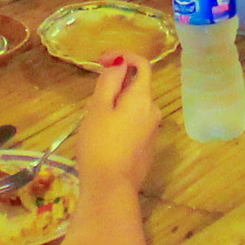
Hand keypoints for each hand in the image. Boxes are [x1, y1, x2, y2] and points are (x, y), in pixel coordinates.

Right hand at [73, 55, 158, 193]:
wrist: (111, 188)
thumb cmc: (99, 145)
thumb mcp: (97, 108)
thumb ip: (110, 81)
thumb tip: (121, 63)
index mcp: (143, 98)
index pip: (142, 64)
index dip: (122, 56)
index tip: (101, 60)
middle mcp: (153, 111)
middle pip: (137, 87)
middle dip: (115, 86)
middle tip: (91, 103)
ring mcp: (153, 131)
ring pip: (134, 107)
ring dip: (117, 105)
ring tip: (95, 123)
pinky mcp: (148, 147)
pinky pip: (135, 123)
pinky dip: (122, 121)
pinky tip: (105, 139)